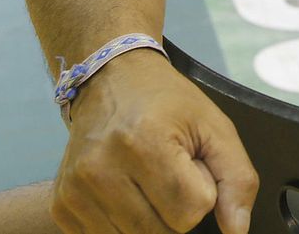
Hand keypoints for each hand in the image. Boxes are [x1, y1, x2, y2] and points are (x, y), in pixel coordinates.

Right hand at [51, 50, 258, 233]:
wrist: (110, 79)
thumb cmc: (166, 102)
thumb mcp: (215, 126)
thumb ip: (237, 179)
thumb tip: (237, 231)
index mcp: (144, 141)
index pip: (191, 210)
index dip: (201, 190)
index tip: (190, 163)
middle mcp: (101, 167)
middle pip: (162, 232)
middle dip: (176, 208)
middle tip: (168, 170)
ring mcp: (75, 190)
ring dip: (151, 218)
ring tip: (145, 179)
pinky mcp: (61, 206)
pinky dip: (124, 224)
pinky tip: (124, 191)